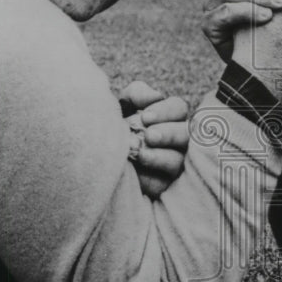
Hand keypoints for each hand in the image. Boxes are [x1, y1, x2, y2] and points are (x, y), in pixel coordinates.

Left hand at [119, 81, 189, 197]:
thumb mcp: (122, 105)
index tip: (145, 117)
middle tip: (149, 135)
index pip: (179, 108)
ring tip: (142, 155)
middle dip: (169, 133)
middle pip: (187, 134)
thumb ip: (137, 94)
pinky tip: (137, 175)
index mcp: (168, 118)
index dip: (166, 111)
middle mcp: (176, 140)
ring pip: (179, 161)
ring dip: (162, 157)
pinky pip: (164, 185)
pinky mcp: (163, 187)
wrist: (93, 159)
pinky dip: (151, 179)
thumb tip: (154, 97)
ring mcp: (173, 164)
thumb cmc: (112, 128)